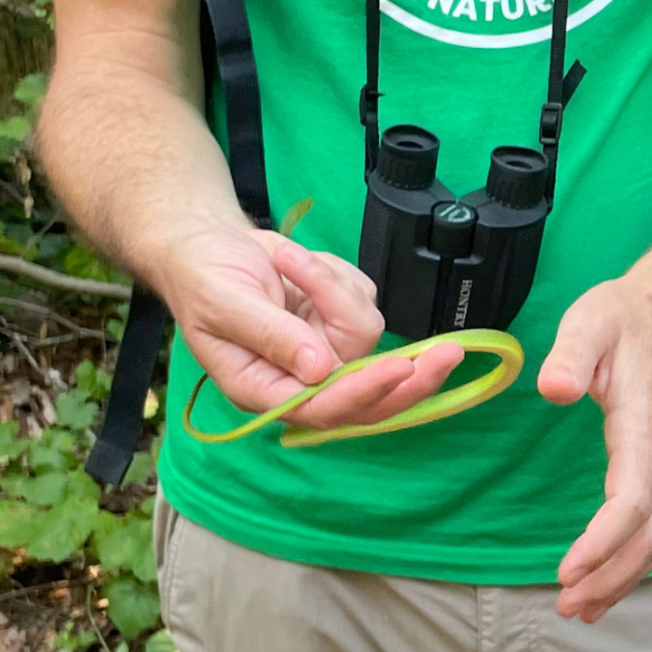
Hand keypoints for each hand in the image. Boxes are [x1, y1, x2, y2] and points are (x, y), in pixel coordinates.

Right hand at [162, 219, 461, 432]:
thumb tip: (319, 371)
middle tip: (448, 355)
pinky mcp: (338, 316)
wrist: (207, 244)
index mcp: (264, 389)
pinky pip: (361, 297)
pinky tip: (296, 260)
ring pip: (365, 330)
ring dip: (332, 287)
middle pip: (368, 393)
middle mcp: (300, 376)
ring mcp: (324, 346)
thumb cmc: (203, 278)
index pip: (323, 407)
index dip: (362, 392)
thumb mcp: (225, 303)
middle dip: (410, 376)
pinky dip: (335, 273)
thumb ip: (272, 336)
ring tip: (289, 259)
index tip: (397, 368)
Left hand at [539, 269, 651, 621]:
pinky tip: (608, 580)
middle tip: (567, 607)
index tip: (567, 571)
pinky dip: (636, 560)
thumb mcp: (590, 320)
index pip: (633, 499)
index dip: (603, 542)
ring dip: (625, 577)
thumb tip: (554, 389)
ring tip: (582, 609)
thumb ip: (571, 353)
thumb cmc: (625, 316)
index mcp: (645, 422)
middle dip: (612, 576)